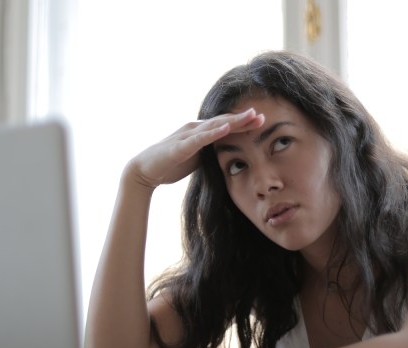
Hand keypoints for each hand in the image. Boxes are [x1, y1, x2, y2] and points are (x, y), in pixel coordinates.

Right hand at [126, 109, 264, 189]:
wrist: (144, 171)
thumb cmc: (169, 164)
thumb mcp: (196, 158)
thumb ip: (209, 153)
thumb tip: (226, 156)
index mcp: (199, 132)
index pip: (225, 126)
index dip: (243, 123)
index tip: (262, 122)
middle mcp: (195, 129)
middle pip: (223, 122)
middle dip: (244, 119)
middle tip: (263, 116)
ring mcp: (187, 135)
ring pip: (214, 126)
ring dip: (233, 121)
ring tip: (250, 116)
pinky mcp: (181, 146)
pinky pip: (200, 138)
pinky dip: (213, 133)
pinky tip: (226, 128)